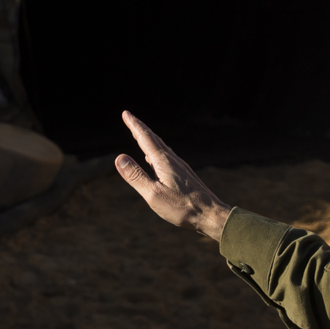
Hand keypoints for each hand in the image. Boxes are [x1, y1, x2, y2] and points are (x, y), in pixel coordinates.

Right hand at [115, 111, 231, 241]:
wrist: (210, 214)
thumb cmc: (181, 207)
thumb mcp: (153, 194)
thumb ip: (136, 176)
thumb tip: (119, 157)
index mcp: (163, 162)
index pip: (145, 138)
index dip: (134, 125)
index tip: (126, 113)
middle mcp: (172, 160)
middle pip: (154, 139)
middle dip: (140, 128)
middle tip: (129, 118)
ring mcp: (180, 167)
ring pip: (160, 148)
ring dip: (148, 139)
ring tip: (139, 135)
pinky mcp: (184, 175)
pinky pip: (166, 157)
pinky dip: (155, 151)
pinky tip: (154, 159)